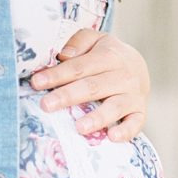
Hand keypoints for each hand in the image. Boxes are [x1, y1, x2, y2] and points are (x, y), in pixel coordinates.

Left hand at [29, 29, 150, 140]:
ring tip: (79, 128)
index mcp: (109, 56)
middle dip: (68, 96)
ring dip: (97, 118)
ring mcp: (133, 95)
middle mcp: (123, 76)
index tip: (36, 83)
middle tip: (47, 105)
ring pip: (114, 107)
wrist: (139, 68)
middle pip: (92, 87)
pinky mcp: (140, 112)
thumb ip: (79, 42)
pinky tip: (112, 137)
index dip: (57, 75)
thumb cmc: (107, 56)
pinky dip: (126, 131)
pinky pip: (135, 123)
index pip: (79, 67)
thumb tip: (64, 55)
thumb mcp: (96, 40)